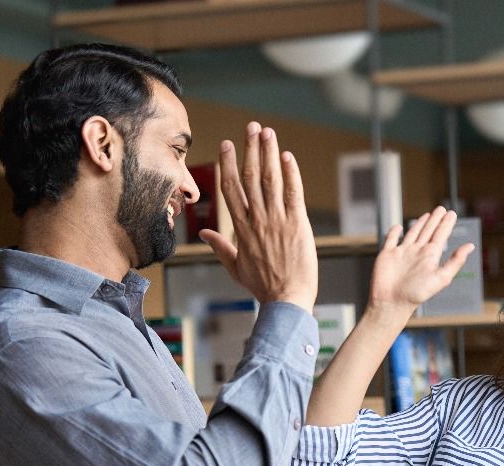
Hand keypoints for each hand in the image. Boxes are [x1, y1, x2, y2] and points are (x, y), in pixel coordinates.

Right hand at [199, 122, 317, 311]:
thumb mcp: (236, 267)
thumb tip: (206, 233)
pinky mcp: (298, 224)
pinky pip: (293, 193)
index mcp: (241, 229)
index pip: (231, 189)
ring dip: (268, 153)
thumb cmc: (263, 286)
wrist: (286, 300)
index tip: (227, 144)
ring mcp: (277, 220)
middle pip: (250, 177)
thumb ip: (220, 247)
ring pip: (270, 180)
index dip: (228, 164)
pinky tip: (287, 156)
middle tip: (251, 127)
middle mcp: (257, 220)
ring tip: (268, 132)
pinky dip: (291, 173)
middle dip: (250, 149)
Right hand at [368, 206, 474, 317]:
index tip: (452, 213)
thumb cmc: (416, 294)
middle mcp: (417, 253)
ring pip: (413, 233)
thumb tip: (470, 246)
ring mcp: (402, 253)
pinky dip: (394, 232)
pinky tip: (398, 227)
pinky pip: (391, 240)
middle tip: (442, 209)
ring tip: (427, 215)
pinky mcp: (387, 255)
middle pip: (428, 231)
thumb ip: (455, 262)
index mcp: (430, 257)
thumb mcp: (441, 277)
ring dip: (420, 223)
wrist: (392, 303)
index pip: (440, 235)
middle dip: (435, 220)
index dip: (446, 224)